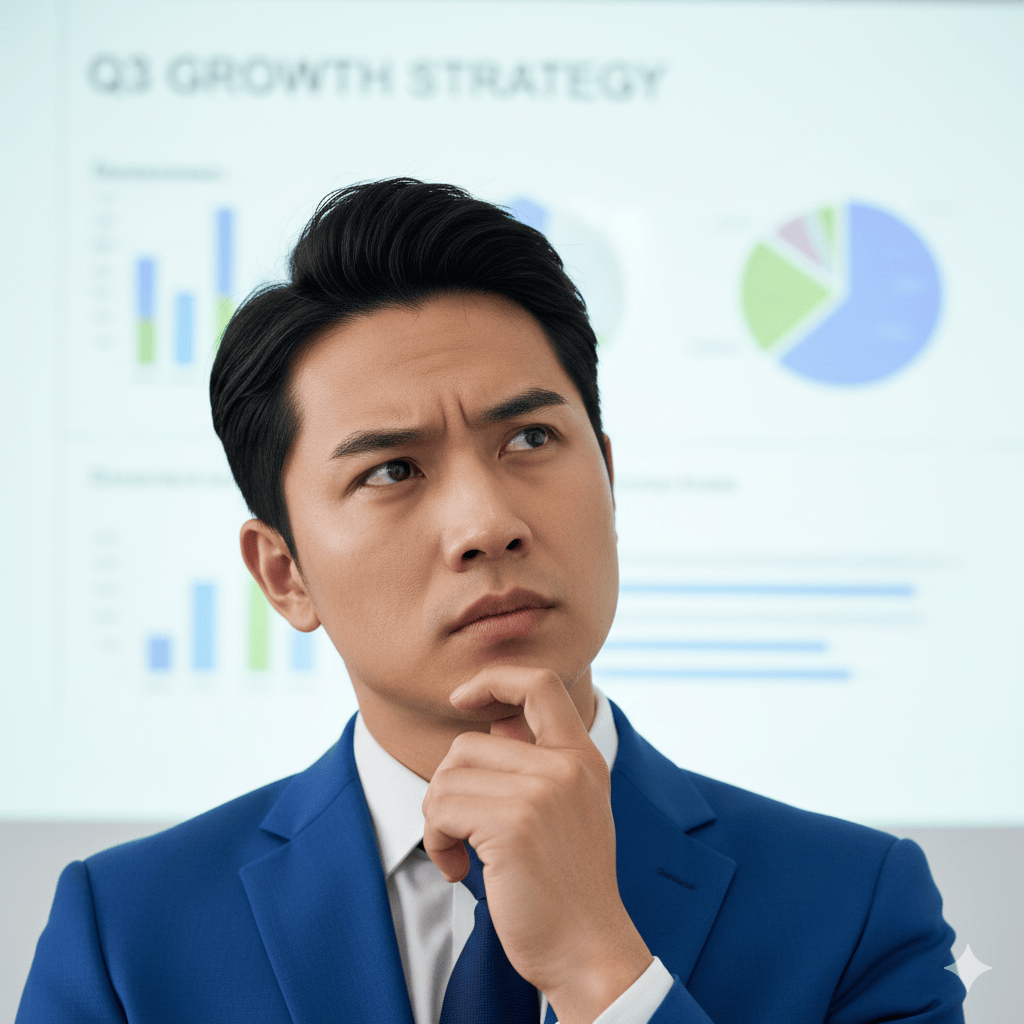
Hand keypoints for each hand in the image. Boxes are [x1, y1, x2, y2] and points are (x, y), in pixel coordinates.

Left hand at [421, 666, 652, 1023]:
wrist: (589, 950)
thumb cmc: (569, 885)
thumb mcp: (569, 808)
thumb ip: (538, 760)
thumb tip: (493, 718)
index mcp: (582, 756)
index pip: (540, 682)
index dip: (494, 678)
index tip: (462, 698)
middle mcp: (565, 766)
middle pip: (468, 743)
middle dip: (448, 788)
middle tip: (460, 832)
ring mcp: (541, 792)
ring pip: (448, 776)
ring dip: (438, 820)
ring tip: (461, 853)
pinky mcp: (513, 824)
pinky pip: (442, 809)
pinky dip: (436, 841)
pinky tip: (459, 869)